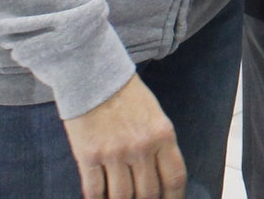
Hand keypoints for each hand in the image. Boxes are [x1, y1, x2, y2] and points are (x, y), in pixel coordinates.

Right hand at [61, 74, 184, 198]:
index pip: (174, 178)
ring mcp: (114, 153)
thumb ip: (160, 145)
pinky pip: (94, 191)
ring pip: (122, 197)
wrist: (93, 76)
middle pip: (148, 193)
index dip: (174, 198)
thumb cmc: (126, 96)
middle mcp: (141, 147)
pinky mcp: (88, 156)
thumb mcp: (155, 116)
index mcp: (162, 135)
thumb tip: (161, 178)